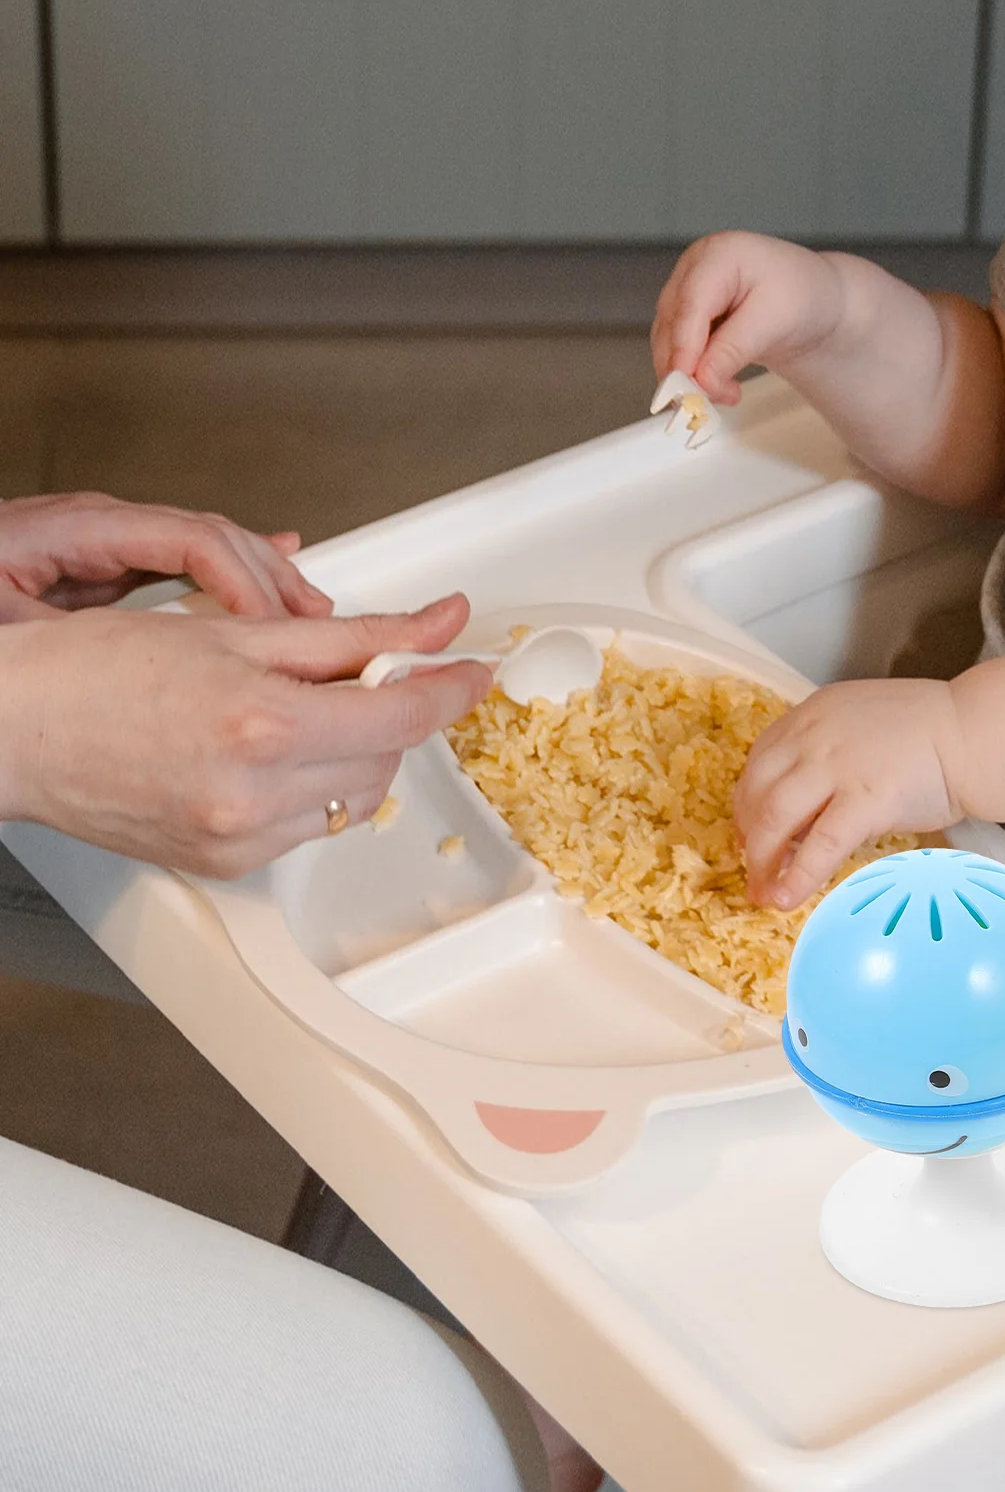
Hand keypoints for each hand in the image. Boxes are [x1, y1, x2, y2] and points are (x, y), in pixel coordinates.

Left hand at [0, 492, 333, 620]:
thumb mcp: (10, 626)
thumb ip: (75, 629)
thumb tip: (154, 650)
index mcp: (71, 530)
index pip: (187, 539)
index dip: (243, 581)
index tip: (274, 627)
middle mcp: (97, 530)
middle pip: (211, 537)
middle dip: (272, 577)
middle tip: (318, 621)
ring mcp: (105, 548)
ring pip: (209, 551)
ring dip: (266, 583)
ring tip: (311, 616)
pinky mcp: (106, 573)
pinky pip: (187, 572)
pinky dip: (236, 590)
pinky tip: (270, 602)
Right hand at [0, 594, 492, 878]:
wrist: (13, 731)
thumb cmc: (97, 671)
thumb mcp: (237, 630)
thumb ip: (352, 636)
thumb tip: (435, 627)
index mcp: (264, 724)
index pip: (403, 714)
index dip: (451, 689)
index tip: (472, 670)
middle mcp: (257, 794)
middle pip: (386, 756)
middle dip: (390, 711)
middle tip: (359, 675)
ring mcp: (242, 839)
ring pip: (356, 797)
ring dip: (356, 751)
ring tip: (298, 711)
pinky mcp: (228, 865)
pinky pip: (309, 826)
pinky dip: (313, 787)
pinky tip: (268, 753)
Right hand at [651, 232, 848, 404]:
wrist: (811, 301)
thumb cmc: (800, 296)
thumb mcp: (774, 323)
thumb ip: (734, 350)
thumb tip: (701, 380)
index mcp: (718, 255)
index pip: (690, 305)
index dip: (683, 346)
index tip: (687, 382)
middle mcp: (695, 268)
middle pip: (671, 324)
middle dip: (685, 368)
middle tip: (707, 401)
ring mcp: (687, 290)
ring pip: (668, 340)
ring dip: (690, 375)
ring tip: (726, 394)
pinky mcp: (688, 315)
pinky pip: (677, 348)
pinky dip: (694, 372)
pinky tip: (719, 386)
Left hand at [734, 679, 966, 908]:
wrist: (976, 735)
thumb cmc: (932, 734)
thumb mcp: (862, 725)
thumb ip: (827, 755)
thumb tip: (803, 809)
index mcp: (814, 713)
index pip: (760, 760)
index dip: (746, 801)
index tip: (748, 829)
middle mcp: (814, 735)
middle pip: (756, 790)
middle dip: (746, 835)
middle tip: (752, 867)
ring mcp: (836, 766)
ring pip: (774, 817)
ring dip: (760, 860)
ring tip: (763, 889)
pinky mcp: (864, 800)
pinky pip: (818, 845)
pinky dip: (796, 876)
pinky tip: (786, 898)